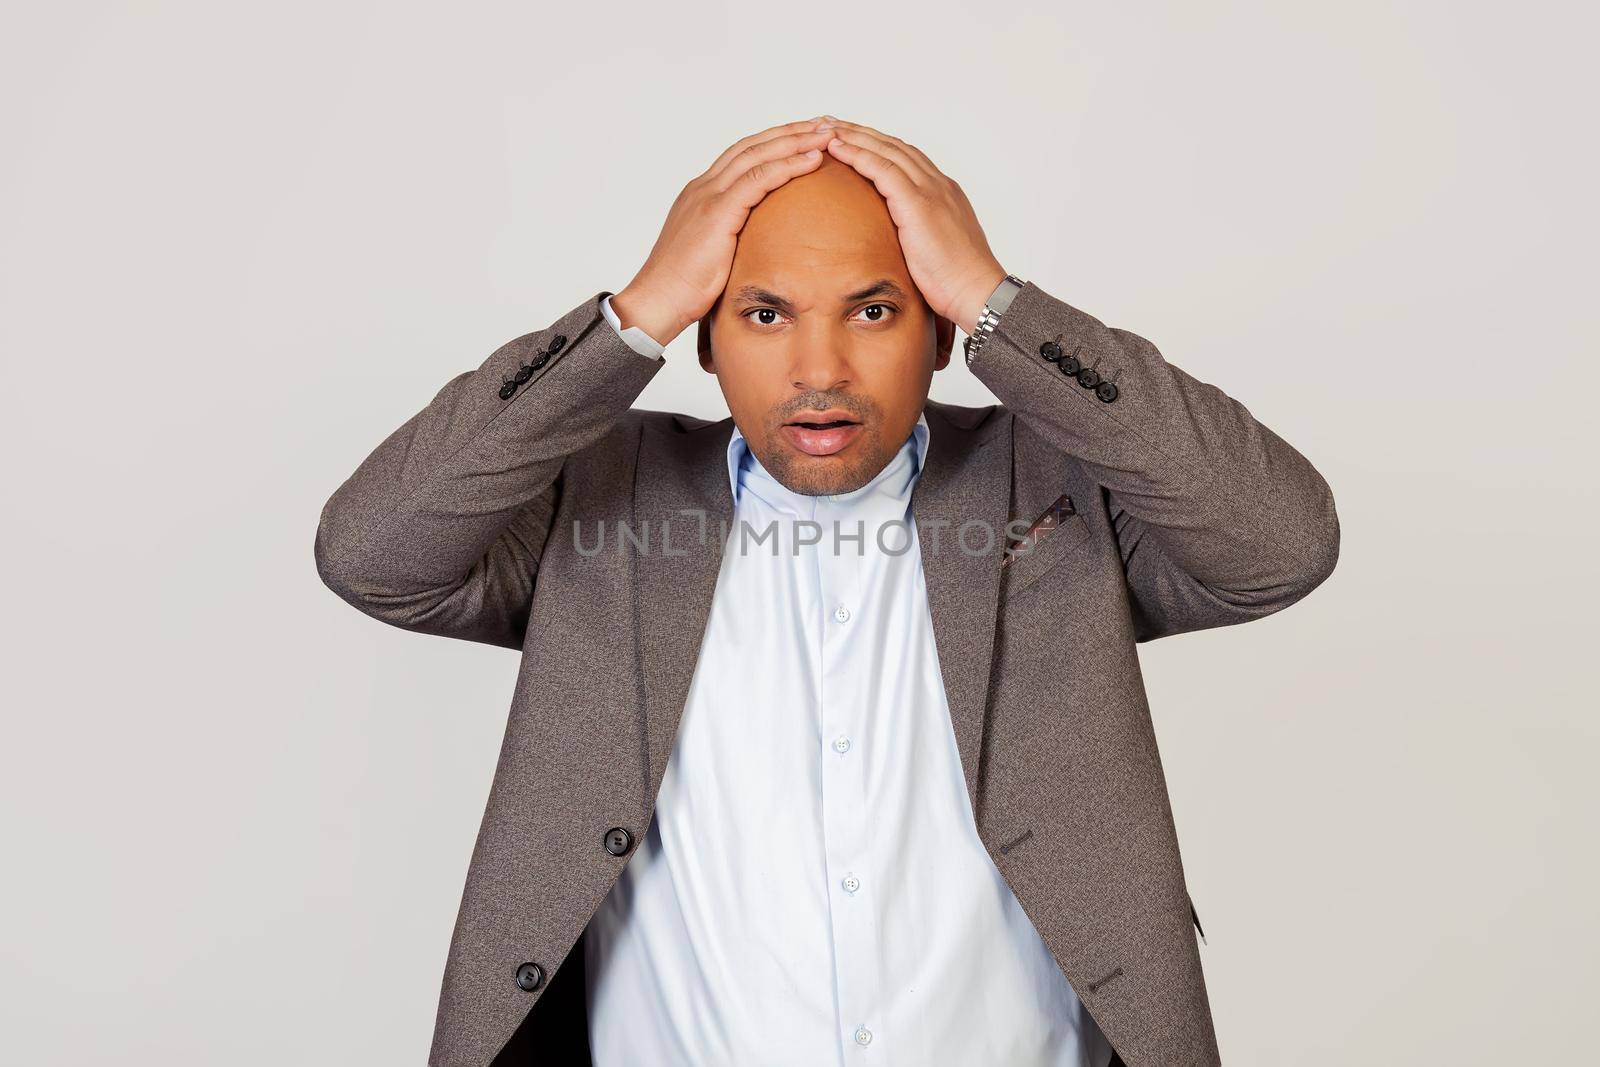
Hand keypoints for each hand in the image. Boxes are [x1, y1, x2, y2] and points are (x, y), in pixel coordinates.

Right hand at [612, 118, 839, 346]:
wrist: (658, 301)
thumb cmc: (684, 288)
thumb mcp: (712, 255)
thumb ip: (731, 240)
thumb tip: (756, 247)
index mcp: (701, 194)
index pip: (742, 156)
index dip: (774, 143)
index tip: (804, 136)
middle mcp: (703, 187)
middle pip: (752, 146)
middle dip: (790, 132)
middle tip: (823, 123)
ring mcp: (708, 196)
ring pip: (758, 155)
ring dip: (795, 141)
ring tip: (827, 134)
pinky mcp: (717, 212)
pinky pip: (758, 179)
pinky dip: (788, 165)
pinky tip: (813, 159)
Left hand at [819, 117, 1006, 335]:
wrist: (976, 292)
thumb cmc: (956, 282)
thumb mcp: (934, 249)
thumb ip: (917, 235)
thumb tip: (898, 243)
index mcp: (943, 193)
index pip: (906, 158)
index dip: (877, 145)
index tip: (851, 137)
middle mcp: (938, 184)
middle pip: (893, 146)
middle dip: (860, 132)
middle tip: (830, 122)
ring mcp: (930, 191)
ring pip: (886, 151)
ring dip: (854, 136)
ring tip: (825, 127)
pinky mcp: (918, 204)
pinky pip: (883, 170)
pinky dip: (859, 155)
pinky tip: (838, 148)